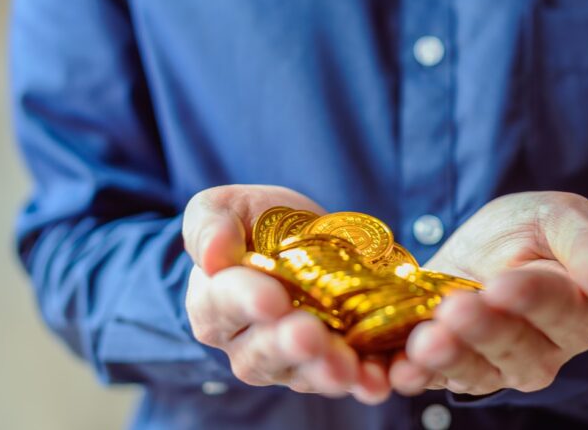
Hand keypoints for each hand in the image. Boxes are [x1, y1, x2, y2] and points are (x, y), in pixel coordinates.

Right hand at [182, 185, 390, 402]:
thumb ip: (210, 224)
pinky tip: (377, 378)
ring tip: (345, 366)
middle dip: (289, 345)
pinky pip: (345, 376)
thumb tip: (212, 254)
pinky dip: (364, 380)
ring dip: (325, 370)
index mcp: (214, 302)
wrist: (299, 237)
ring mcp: (290, 359)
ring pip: (303, 373)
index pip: (224, 305)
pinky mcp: (330, 363)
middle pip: (264, 352)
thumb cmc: (254, 223)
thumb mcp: (226, 207)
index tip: (271, 300)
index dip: (247, 302)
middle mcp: (247, 343)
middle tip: (309, 336)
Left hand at [388, 192, 587, 395]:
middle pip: (516, 348)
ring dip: (449, 358)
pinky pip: (435, 379)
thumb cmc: (531, 230)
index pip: (559, 309)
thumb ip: (585, 241)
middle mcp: (540, 350)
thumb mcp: (559, 216)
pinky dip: (416, 376)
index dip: (530, 299)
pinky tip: (399, 370)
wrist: (481, 249)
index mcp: (575, 311)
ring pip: (476, 370)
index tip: (502, 285)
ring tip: (426, 341)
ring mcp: (494, 366)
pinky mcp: (450, 369)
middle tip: (456, 308)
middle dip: (484, 329)